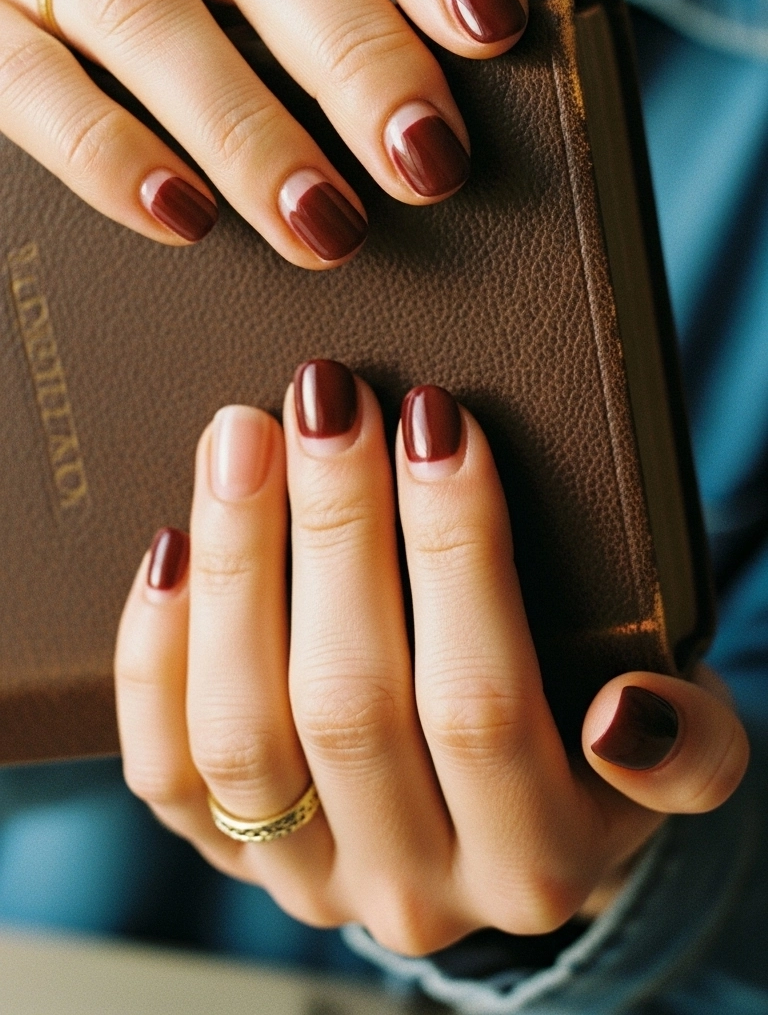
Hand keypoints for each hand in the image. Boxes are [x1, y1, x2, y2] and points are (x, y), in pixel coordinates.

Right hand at [0, 0, 531, 263]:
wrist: (25, 46)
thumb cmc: (197, 53)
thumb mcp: (287, 16)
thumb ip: (383, 6)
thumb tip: (533, 9)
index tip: (494, 28)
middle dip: (356, 55)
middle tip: (426, 165)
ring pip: (142, 6)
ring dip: (245, 124)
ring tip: (324, 226)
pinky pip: (27, 74)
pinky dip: (106, 149)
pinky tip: (179, 217)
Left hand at [115, 366, 747, 951]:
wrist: (514, 826)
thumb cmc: (594, 747)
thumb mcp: (686, 742)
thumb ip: (686, 744)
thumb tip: (624, 717)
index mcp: (537, 856)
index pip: (481, 700)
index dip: (453, 552)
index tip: (435, 420)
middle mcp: (415, 886)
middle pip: (348, 702)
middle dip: (333, 528)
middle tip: (324, 398)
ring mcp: (309, 874)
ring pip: (240, 731)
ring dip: (236, 567)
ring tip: (241, 438)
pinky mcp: (228, 853)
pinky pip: (166, 767)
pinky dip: (157, 653)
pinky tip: (174, 545)